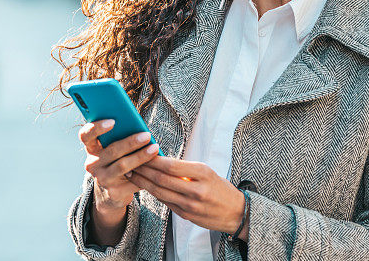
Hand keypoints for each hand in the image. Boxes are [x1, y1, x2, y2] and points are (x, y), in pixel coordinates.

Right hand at [78, 119, 159, 216]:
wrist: (112, 194)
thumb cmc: (118, 162)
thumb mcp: (115, 150)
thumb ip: (121, 138)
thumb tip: (140, 127)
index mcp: (91, 148)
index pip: (86, 135)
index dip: (97, 127)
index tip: (113, 121)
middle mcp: (93, 164)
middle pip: (111, 151)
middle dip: (130, 142)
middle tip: (147, 135)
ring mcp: (102, 179)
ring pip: (122, 165)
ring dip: (141, 156)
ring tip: (155, 148)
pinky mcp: (113, 193)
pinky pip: (133, 180)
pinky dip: (146, 172)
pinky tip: (156, 166)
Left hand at [127, 157, 248, 240]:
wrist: (236, 212)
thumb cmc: (221, 188)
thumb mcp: (208, 173)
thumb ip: (186, 169)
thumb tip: (161, 161)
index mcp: (203, 173)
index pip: (171, 165)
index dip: (154, 160)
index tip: (142, 153)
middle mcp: (196, 189)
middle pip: (162, 179)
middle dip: (144, 170)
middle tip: (131, 162)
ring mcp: (190, 204)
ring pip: (160, 192)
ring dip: (144, 182)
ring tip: (133, 174)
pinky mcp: (186, 215)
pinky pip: (165, 202)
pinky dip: (154, 193)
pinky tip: (146, 186)